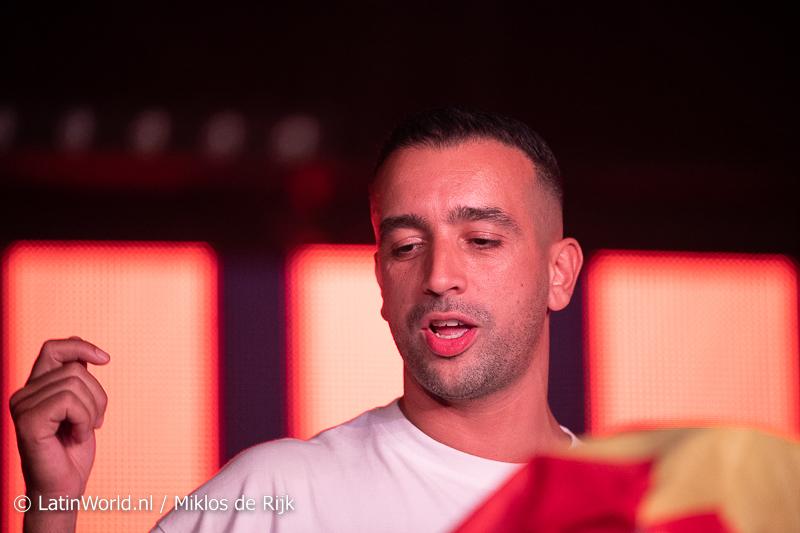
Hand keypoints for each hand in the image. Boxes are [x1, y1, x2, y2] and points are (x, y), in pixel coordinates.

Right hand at [9, 337, 109, 501]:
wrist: (63, 487)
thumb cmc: (72, 450)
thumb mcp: (81, 405)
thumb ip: (76, 379)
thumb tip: (83, 349)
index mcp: (35, 387)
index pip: (54, 348)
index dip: (81, 346)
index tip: (105, 359)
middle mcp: (24, 394)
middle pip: (74, 369)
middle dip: (97, 395)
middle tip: (93, 421)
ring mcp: (22, 406)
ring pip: (75, 384)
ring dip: (92, 410)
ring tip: (82, 431)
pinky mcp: (28, 420)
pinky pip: (69, 401)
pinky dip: (84, 419)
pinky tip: (77, 436)